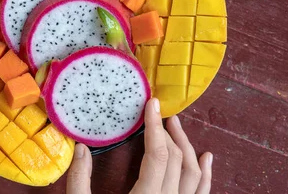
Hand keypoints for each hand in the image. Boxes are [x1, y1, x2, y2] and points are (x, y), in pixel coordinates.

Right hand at [66, 98, 211, 192]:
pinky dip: (206, 174)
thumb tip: (81, 148)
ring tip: (178, 126)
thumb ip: (80, 182)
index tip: (151, 105)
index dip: (155, 127)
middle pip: (178, 160)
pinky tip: (207, 158)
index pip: (158, 155)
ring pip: (194, 175)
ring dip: (188, 147)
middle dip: (169, 132)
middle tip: (159, 113)